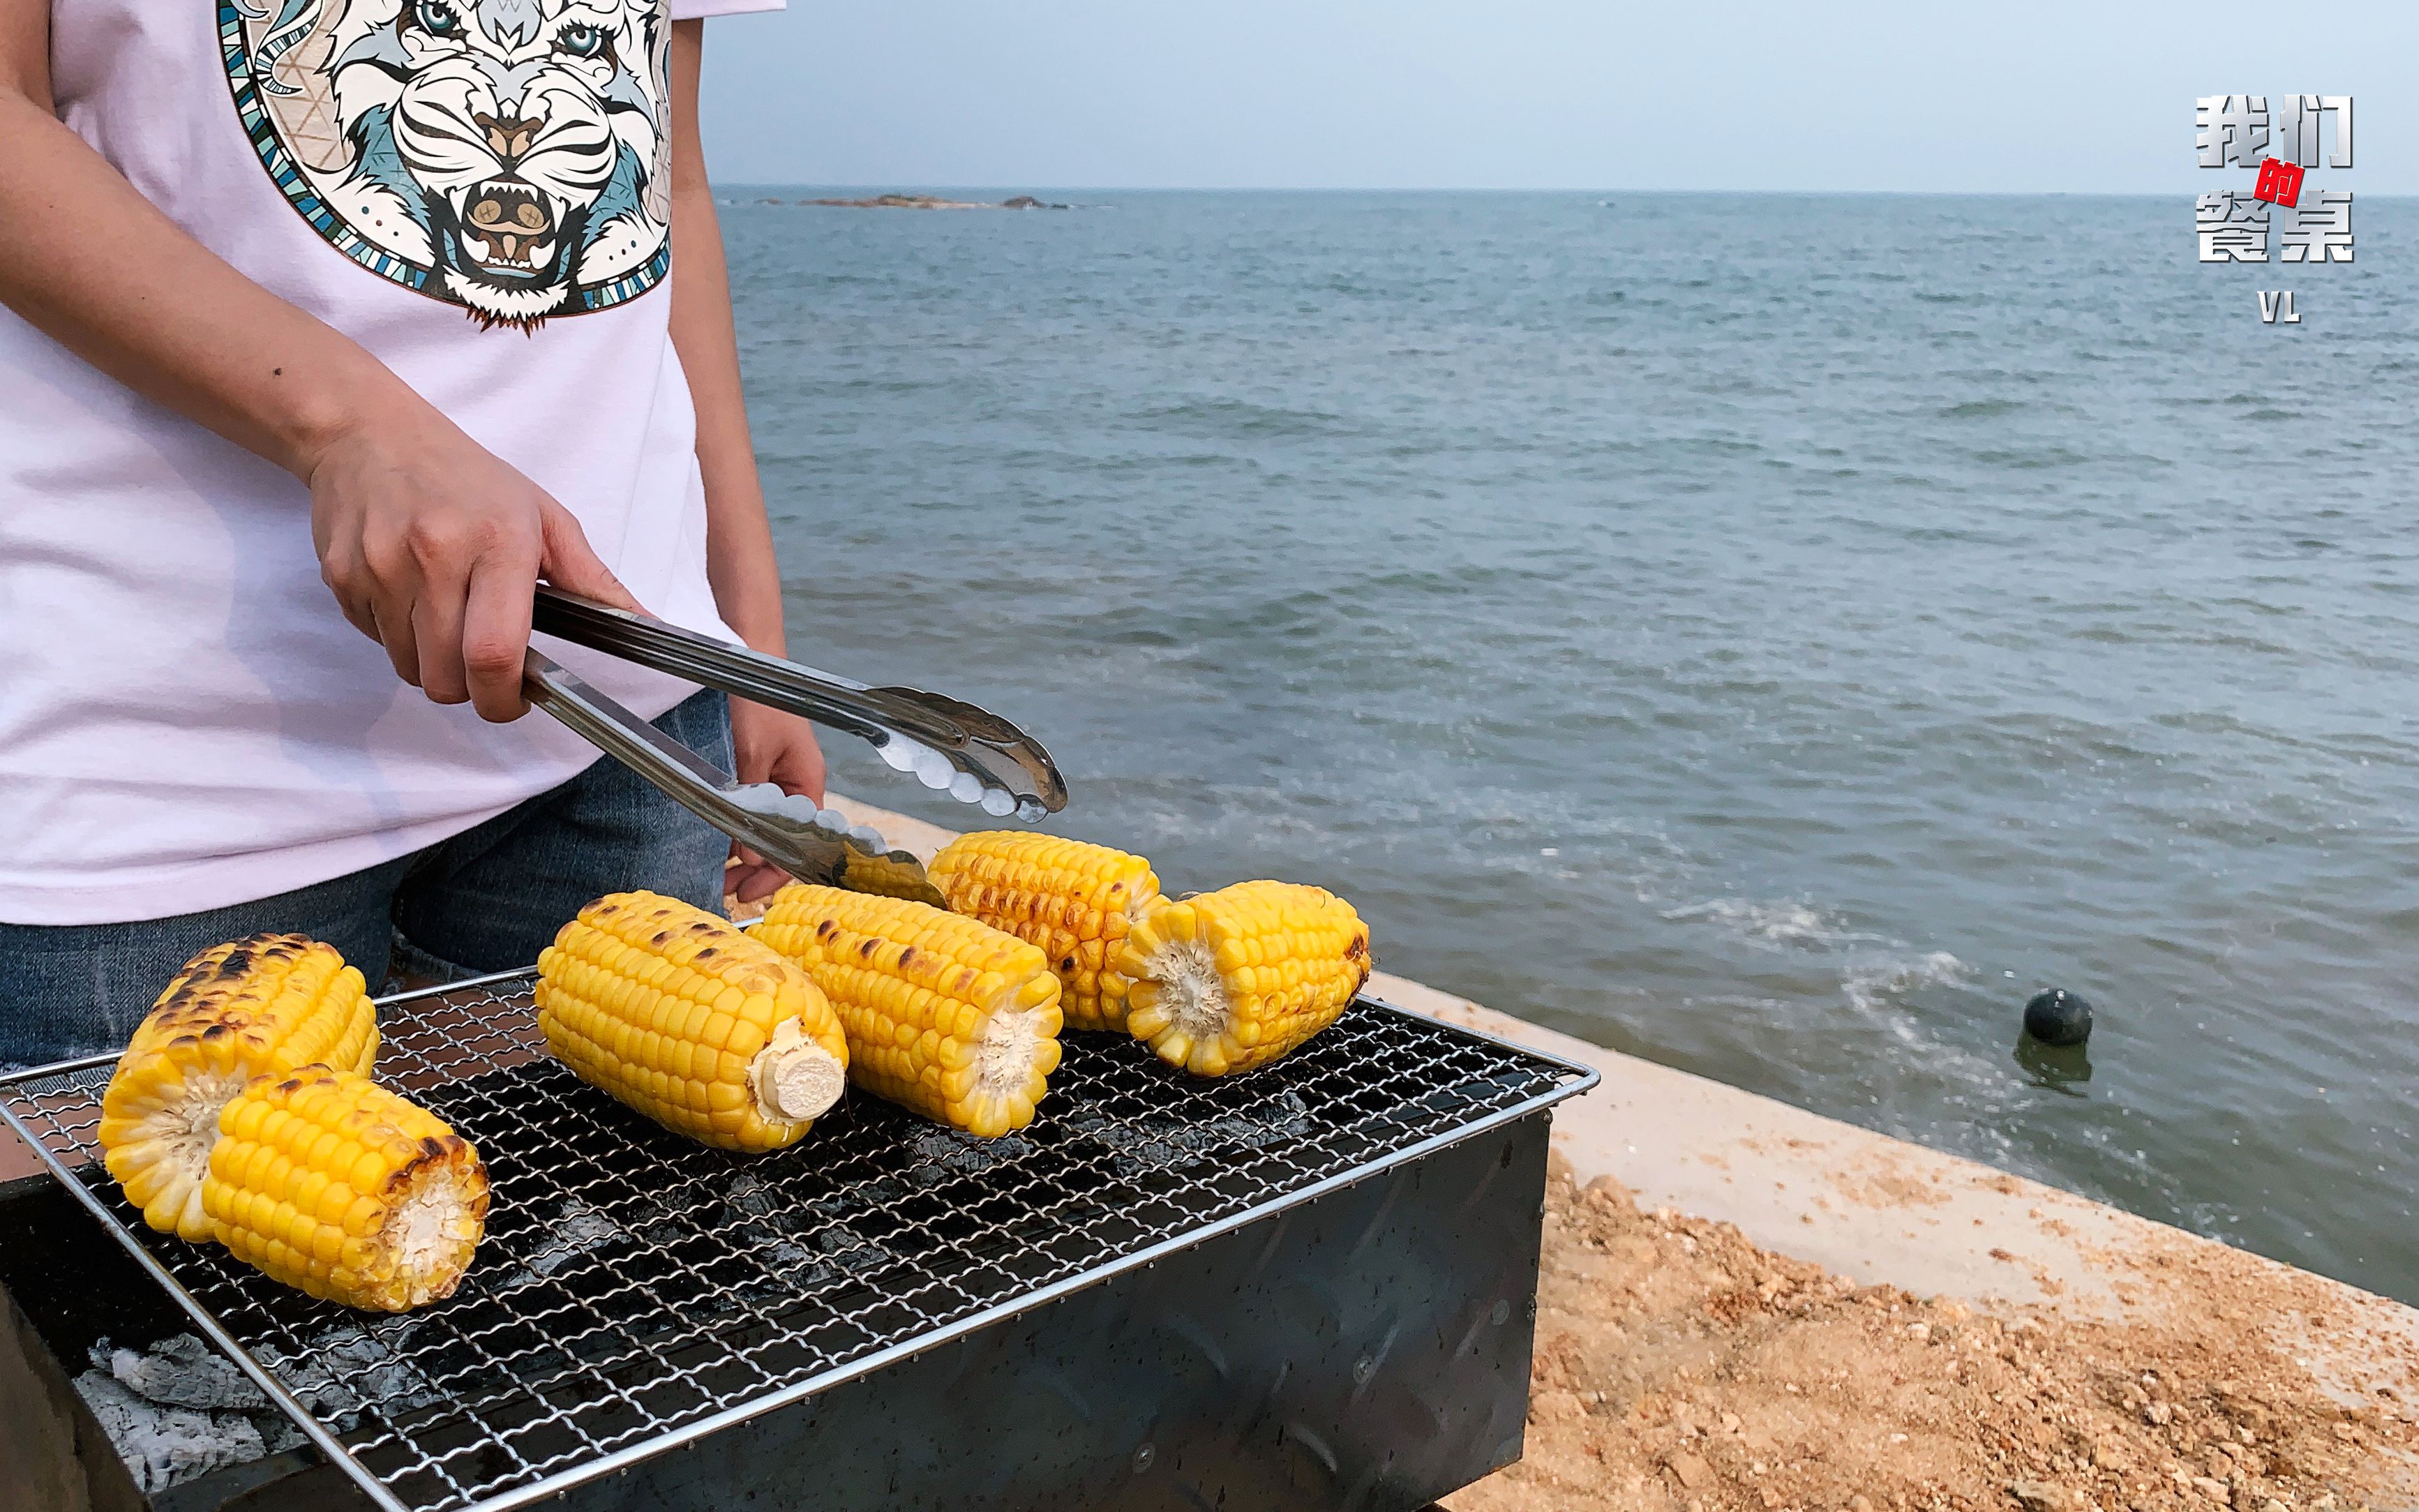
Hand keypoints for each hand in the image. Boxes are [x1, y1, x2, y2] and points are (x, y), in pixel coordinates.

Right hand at [305, 405, 640, 720]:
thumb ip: (592, 579)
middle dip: (470, 690)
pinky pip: (376, 643)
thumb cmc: (465, 477)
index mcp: (497, 543)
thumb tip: (645, 623)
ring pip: (409, 668)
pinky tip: (412, 596)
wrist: (368, 434)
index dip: (504, 698)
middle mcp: (434, 556)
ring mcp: (380, 568)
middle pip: (447, 677)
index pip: (494, 652)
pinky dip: (398, 637)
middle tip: (485, 665)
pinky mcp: (342, 577)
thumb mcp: (544, 517)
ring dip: (433, 664)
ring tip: (449, 619)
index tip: (515, 702)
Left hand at [726, 697, 827, 904]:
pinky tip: (715, 844)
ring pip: (764, 828)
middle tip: (724, 890)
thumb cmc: (759, 700)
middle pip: (783, 840)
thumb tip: (751, 858)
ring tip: (715, 874)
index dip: (777, 872)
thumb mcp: (752, 753)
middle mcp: (796, 785)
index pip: (802, 842)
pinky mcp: (757, 770)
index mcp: (807, 782)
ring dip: (742, 851)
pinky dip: (735, 829)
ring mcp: (776, 778)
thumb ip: (752, 805)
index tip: (748, 892)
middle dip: (756, 869)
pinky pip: (751, 811)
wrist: (748, 657)